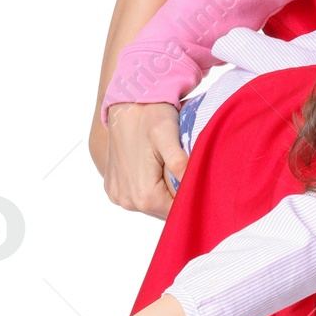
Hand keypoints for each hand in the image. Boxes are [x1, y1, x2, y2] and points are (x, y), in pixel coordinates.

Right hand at [103, 101, 186, 218]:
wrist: (126, 103)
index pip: (178, 212)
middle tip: (188, 172)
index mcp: (144, 195)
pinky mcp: (113, 189)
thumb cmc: (151, 116)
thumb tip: (193, 186)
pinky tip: (154, 168)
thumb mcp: (169, 136)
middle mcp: (127, 201)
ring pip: (153, 205)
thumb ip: (180, 164)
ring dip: (164, 192)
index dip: (192, 199)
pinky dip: (149, 187)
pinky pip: (138, 196)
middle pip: (165, 211)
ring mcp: (118, 196)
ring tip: (170, 167)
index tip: (202, 183)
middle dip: (178, 196)